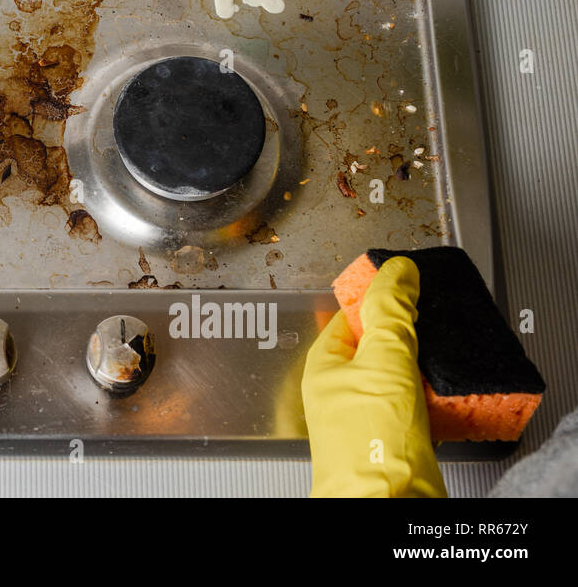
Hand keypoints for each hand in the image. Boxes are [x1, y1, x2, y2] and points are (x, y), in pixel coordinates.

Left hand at [301, 256, 445, 496]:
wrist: (388, 504)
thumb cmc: (370, 443)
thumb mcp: (383, 359)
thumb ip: (391, 313)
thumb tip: (397, 272)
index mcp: (324, 368)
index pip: (347, 319)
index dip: (376, 302)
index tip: (404, 289)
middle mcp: (341, 394)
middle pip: (377, 349)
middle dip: (406, 338)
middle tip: (433, 325)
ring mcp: (367, 419)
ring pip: (400, 380)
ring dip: (424, 371)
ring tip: (445, 360)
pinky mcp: (396, 442)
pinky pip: (418, 410)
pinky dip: (436, 401)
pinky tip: (452, 398)